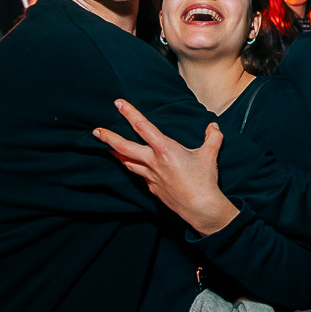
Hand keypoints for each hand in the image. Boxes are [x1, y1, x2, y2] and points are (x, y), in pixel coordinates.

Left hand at [93, 99, 239, 235]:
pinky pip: (141, 176)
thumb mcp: (210, 155)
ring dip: (117, 155)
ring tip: (109, 149)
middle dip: (109, 138)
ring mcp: (151, 177)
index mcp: (164, 149)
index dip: (130, 113)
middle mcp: (153, 162)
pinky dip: (137, 169)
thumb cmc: (204, 180)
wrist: (200, 207)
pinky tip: (137, 168)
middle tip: (96, 132)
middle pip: (124, 147)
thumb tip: (213, 126)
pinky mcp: (153, 188)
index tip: (118, 104)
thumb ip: (212, 137)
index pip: (143, 126)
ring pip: (128, 163)